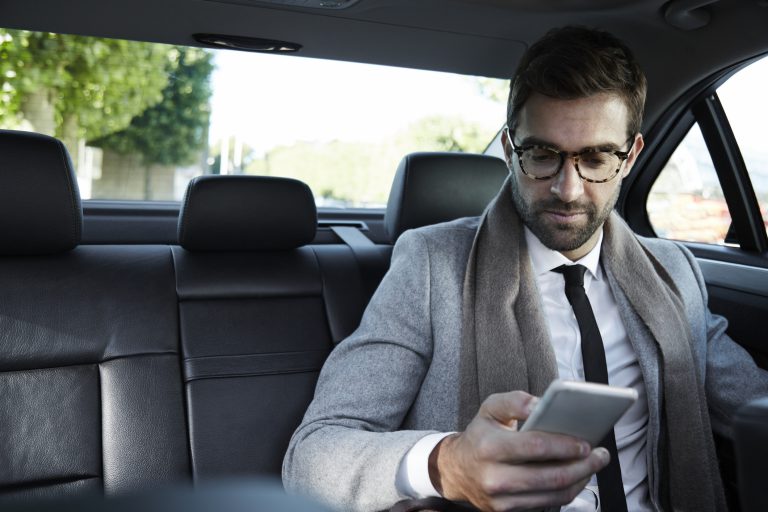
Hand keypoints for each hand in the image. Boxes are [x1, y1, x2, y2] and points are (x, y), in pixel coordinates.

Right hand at [429, 391, 609, 511]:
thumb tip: (541, 403)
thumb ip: (515, 400)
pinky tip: (576, 477)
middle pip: (551, 476)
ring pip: (554, 494)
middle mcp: (494, 477)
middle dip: (582, 466)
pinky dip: (567, 491)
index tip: (586, 442)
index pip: (535, 447)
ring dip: (580, 480)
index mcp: (489, 446)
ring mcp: (501, 499)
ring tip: (593, 465)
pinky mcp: (508, 511)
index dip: (565, 445)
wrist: (457, 470)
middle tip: (599, 454)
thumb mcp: (490, 408)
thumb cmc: (480, 435)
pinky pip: (547, 504)